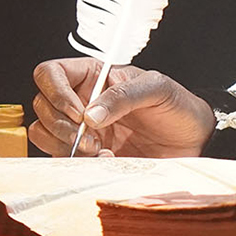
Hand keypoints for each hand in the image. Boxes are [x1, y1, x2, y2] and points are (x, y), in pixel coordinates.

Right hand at [29, 58, 214, 157]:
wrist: (193, 141)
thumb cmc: (178, 106)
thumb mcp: (158, 89)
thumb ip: (125, 95)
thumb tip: (89, 114)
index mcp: (94, 77)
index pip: (50, 73)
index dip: (55, 91)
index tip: (79, 112)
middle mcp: (80, 100)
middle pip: (42, 105)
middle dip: (61, 125)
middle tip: (92, 139)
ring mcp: (81, 128)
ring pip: (43, 132)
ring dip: (64, 144)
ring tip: (98, 150)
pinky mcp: (86, 154)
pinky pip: (61, 157)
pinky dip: (76, 162)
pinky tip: (107, 159)